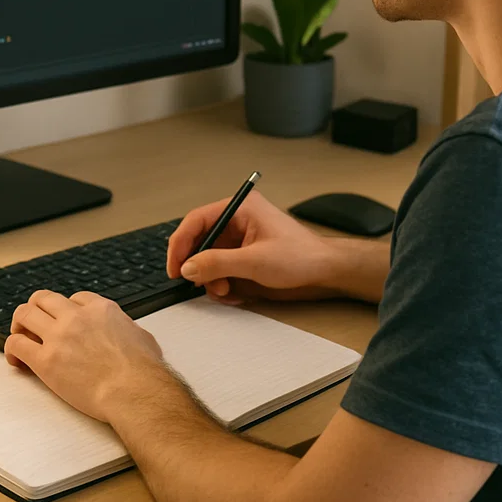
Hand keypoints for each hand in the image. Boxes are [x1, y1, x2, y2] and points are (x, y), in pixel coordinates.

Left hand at [4, 289, 165, 422]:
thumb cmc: (142, 370)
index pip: (74, 298)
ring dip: (19, 324)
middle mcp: (77, 317)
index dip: (66, 309)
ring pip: (24, 314)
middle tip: (33, 323)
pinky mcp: (45, 360)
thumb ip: (126, 329)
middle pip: (43, 298)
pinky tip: (17, 360)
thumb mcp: (141, 336)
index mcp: (101, 309)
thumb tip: (126, 332)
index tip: (64, 320)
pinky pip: (16, 344)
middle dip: (36, 308)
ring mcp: (59, 336)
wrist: (133, 391)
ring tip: (21, 337)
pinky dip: (12, 350)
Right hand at [166, 191, 334, 304]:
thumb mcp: (255, 261)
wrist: (326, 272)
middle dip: (199, 266)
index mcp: (239, 208)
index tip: (175, 268)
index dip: (181, 244)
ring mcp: (241, 239)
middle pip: (200, 241)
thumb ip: (217, 263)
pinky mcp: (245, 256)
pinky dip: (223, 283)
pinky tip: (236, 293)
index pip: (197, 220)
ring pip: (209, 259)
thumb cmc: (300, 256)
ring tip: (226, 291)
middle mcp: (237, 221)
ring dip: (212, 279)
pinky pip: (221, 269)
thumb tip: (187, 268)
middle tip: (201, 285)